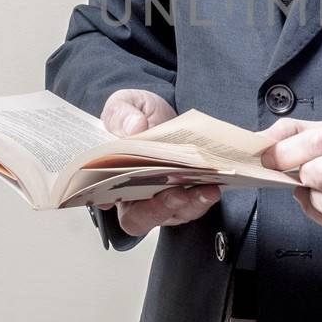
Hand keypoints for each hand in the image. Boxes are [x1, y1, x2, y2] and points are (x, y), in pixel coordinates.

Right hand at [99, 89, 219, 233]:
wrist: (160, 114)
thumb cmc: (135, 114)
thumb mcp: (123, 105)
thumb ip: (122, 115)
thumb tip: (135, 127)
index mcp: (110, 176)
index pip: (104, 198)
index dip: (108, 202)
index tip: (115, 198)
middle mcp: (134, 196)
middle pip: (142, 217)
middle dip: (160, 208)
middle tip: (176, 194)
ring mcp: (161, 200)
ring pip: (173, 214)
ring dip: (191, 204)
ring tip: (207, 189)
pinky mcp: (185, 195)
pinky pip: (195, 205)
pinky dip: (205, 196)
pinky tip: (216, 183)